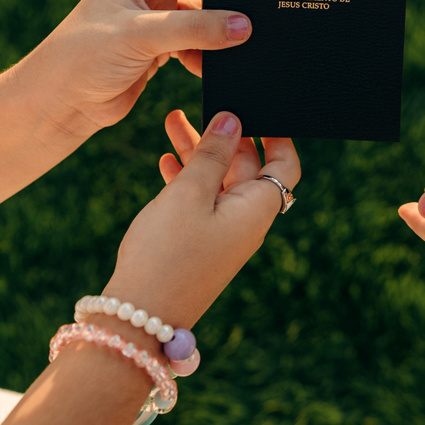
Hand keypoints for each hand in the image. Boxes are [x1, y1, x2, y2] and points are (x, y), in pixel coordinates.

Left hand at [14, 0, 250, 140]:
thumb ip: (194, 28)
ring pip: (200, 17)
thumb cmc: (82, 57)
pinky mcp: (157, 53)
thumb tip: (243, 26)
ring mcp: (154, 24)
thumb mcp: (141, 35)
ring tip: (245, 38)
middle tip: (258, 1)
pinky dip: (208, 55)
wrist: (58, 105)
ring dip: (219, 28)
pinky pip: (195, 46)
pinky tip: (219, 66)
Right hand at [102, 111, 299, 333]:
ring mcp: (221, 234)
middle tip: (201, 105)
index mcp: (256, 209)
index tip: (258, 108)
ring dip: (197, 151)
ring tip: (171, 120)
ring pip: (217, 181)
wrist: (139, 319)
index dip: (276, 135)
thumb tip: (233, 120)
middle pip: (245, 168)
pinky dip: (185, 178)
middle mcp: (245, 222)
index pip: (284, 165)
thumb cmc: (167, 253)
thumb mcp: (189, 193)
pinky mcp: (198, 244)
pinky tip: (165, 161)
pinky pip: (199, 202)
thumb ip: (212, 153)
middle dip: (224, 135)